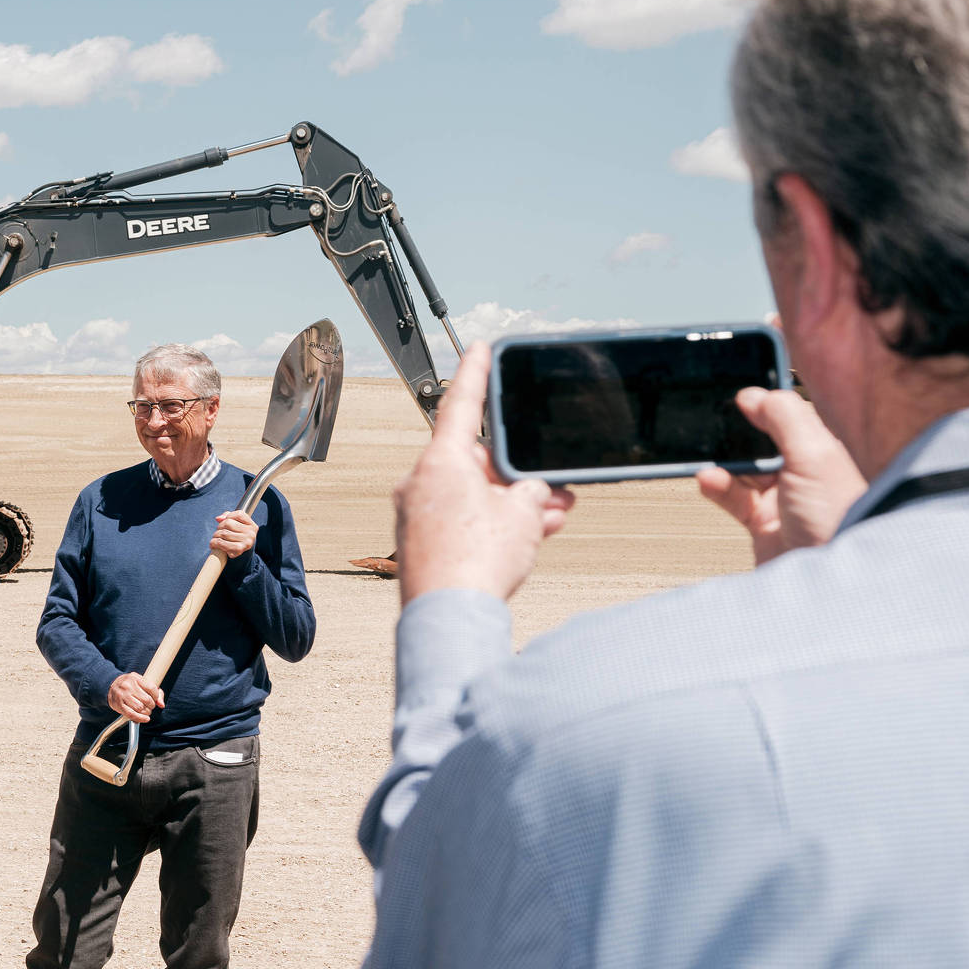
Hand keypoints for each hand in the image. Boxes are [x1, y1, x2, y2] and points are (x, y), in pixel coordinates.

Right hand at [107, 672, 163, 722]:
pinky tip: (145, 719)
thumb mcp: (141, 683)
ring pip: (140, 708)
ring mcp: (122, 695)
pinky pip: (131, 714)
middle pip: (147, 700)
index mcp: (135, 678)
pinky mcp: (118, 705)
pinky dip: (140, 719)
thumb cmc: (129, 685)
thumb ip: (155, 692)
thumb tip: (161, 704)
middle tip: (149, 706)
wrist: (110, 686)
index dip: (156, 696)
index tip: (154, 699)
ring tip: (146, 711)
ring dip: (146, 712)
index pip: (152, 688)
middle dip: (151, 706)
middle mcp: (128, 686)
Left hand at [209, 509, 256, 560]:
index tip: (225, 522)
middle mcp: (251, 533)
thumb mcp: (237, 525)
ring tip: (215, 538)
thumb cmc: (237, 537)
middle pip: (228, 523)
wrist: (242, 556)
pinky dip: (214, 543)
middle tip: (218, 532)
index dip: (228, 516)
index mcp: (252, 525)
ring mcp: (246, 542)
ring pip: (223, 533)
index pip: (238, 514)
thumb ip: (228, 517)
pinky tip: (213, 544)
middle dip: (219, 527)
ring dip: (215, 535)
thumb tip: (218, 518)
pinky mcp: (239, 549)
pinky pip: (222, 543)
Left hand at [393, 343, 574, 605]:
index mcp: (439, 462)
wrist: (447, 619)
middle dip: (517, 472)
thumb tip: (530, 495)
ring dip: (512, 503)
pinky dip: (494, 524)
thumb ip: (530, 492)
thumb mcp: (522, 515)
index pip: (460, 405)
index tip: (480, 348)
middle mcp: (420, 483)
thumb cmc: (477, 563)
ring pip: (474, 495)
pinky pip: (464, 520)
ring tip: (551, 517)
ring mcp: (417, 514)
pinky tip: (529, 538)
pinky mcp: (421, 543)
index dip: (476, 374)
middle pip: (475, 461)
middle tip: (550, 482)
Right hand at [695, 386, 867, 564]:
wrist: (830, 580)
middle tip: (710, 424)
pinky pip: (731, 497)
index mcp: (819, 448)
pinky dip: (716, 486)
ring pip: (741, 468)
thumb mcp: (814, 455)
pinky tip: (707, 480)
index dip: (762, 404)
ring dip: (722, 462)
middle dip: (734, 433)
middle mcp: (801, 469)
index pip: (787, 415)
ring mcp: (780, 497)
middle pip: (759, 439)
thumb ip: (784, 417)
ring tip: (706, 460)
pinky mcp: (761, 522)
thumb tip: (752, 394)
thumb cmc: (836, 517)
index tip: (735, 394)